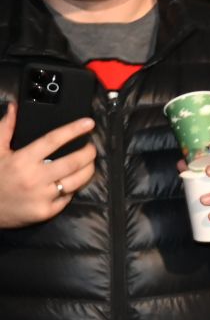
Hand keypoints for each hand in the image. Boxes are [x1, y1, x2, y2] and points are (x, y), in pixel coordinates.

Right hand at [0, 104, 95, 227]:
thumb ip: (5, 128)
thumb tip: (15, 107)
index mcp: (22, 160)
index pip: (53, 140)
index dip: (73, 130)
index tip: (88, 123)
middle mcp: (35, 178)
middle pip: (73, 161)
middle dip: (88, 152)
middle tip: (91, 146)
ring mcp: (42, 196)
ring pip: (77, 180)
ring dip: (89, 169)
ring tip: (89, 162)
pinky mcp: (46, 212)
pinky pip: (68, 197)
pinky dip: (74, 187)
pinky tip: (74, 180)